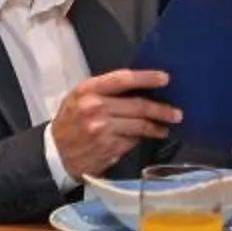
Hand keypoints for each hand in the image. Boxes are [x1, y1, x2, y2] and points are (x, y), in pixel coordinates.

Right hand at [52, 69, 178, 177]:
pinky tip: (146, 138)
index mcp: (88, 90)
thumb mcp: (79, 97)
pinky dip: (142, 139)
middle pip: (139, 105)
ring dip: (157, 127)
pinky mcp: (109, 148)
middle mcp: (95, 107)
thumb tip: (140, 87)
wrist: (55, 152)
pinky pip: (133, 141)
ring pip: (141, 125)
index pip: (123, 79)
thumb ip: (105, 90)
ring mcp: (103, 129)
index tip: (165, 78)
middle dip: (162, 110)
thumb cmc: (70, 121)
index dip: (146, 77)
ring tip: (166, 127)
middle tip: (176, 113)